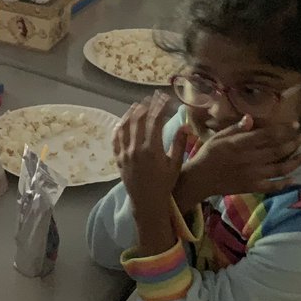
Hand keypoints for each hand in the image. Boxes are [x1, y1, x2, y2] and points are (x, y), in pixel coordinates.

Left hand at [115, 92, 187, 210]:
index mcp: (152, 149)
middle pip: (139, 119)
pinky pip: (115, 139)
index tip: (165, 98)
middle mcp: (136, 149)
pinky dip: (119, 127)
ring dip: (131, 113)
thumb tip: (184, 125)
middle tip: (153, 98)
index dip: (160, 106)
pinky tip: (123, 121)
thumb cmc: (164, 184)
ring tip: (138, 105)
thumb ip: (179, 144)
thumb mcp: (175, 165)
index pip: (155, 120)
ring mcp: (125, 153)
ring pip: (125, 126)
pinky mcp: (118, 158)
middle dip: (146, 105)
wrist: (147, 202)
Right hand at [174, 115, 300, 208]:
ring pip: (279, 168)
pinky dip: (283, 183)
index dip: (283, 130)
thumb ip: (235, 129)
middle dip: (293, 143)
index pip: (267, 135)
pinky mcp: (252, 186)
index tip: (295, 125)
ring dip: (294, 162)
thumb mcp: (218, 137)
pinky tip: (293, 179)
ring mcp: (252, 174)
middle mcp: (249, 159)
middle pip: (277, 150)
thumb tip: (250, 118)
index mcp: (240, 144)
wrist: (200, 178)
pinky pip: (271, 185)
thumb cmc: (208, 154)